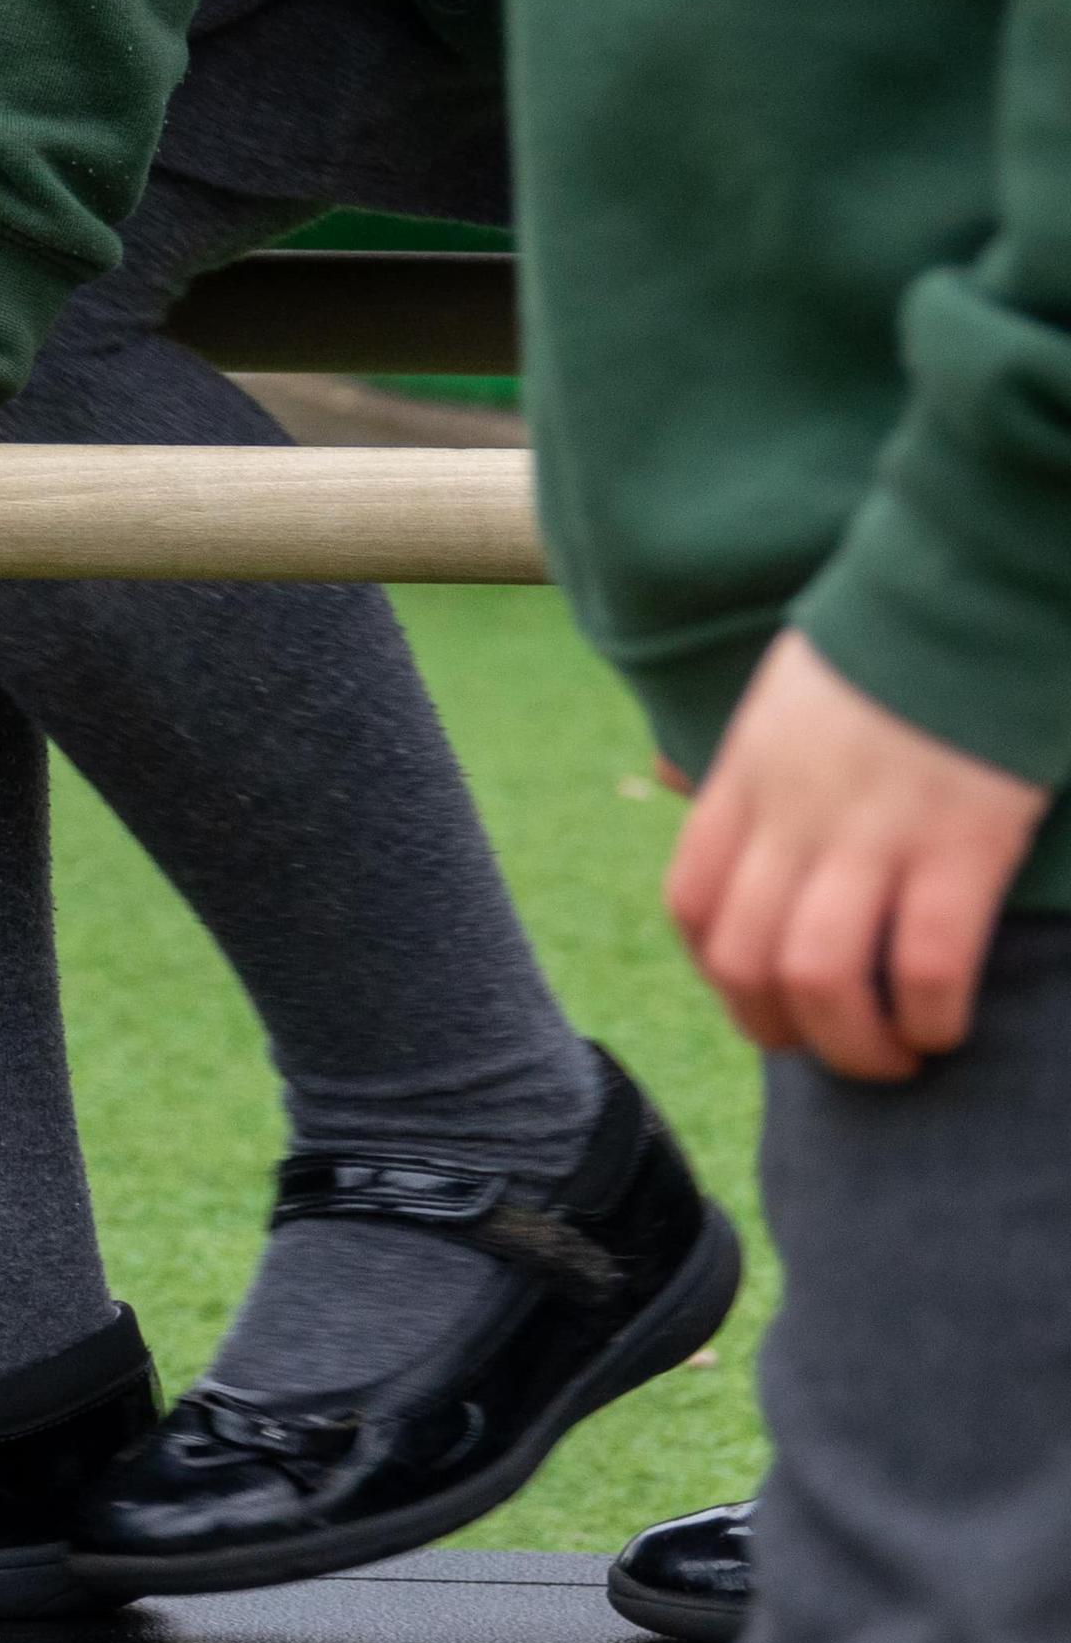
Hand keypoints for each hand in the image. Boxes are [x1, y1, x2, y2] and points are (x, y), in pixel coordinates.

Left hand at [667, 629, 1050, 1079]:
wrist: (971, 584)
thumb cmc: (887, 643)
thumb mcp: (781, 698)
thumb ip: (744, 764)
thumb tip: (670, 784)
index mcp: (746, 780)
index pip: (693, 904)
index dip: (719, 972)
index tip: (764, 996)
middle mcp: (793, 814)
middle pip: (742, 960)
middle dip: (778, 1029)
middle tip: (829, 1049)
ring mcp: (874, 829)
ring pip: (818, 975)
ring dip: (853, 1044)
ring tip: (894, 1058)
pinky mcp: (963, 839)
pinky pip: (926, 960)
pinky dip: (932, 1012)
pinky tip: (948, 1027)